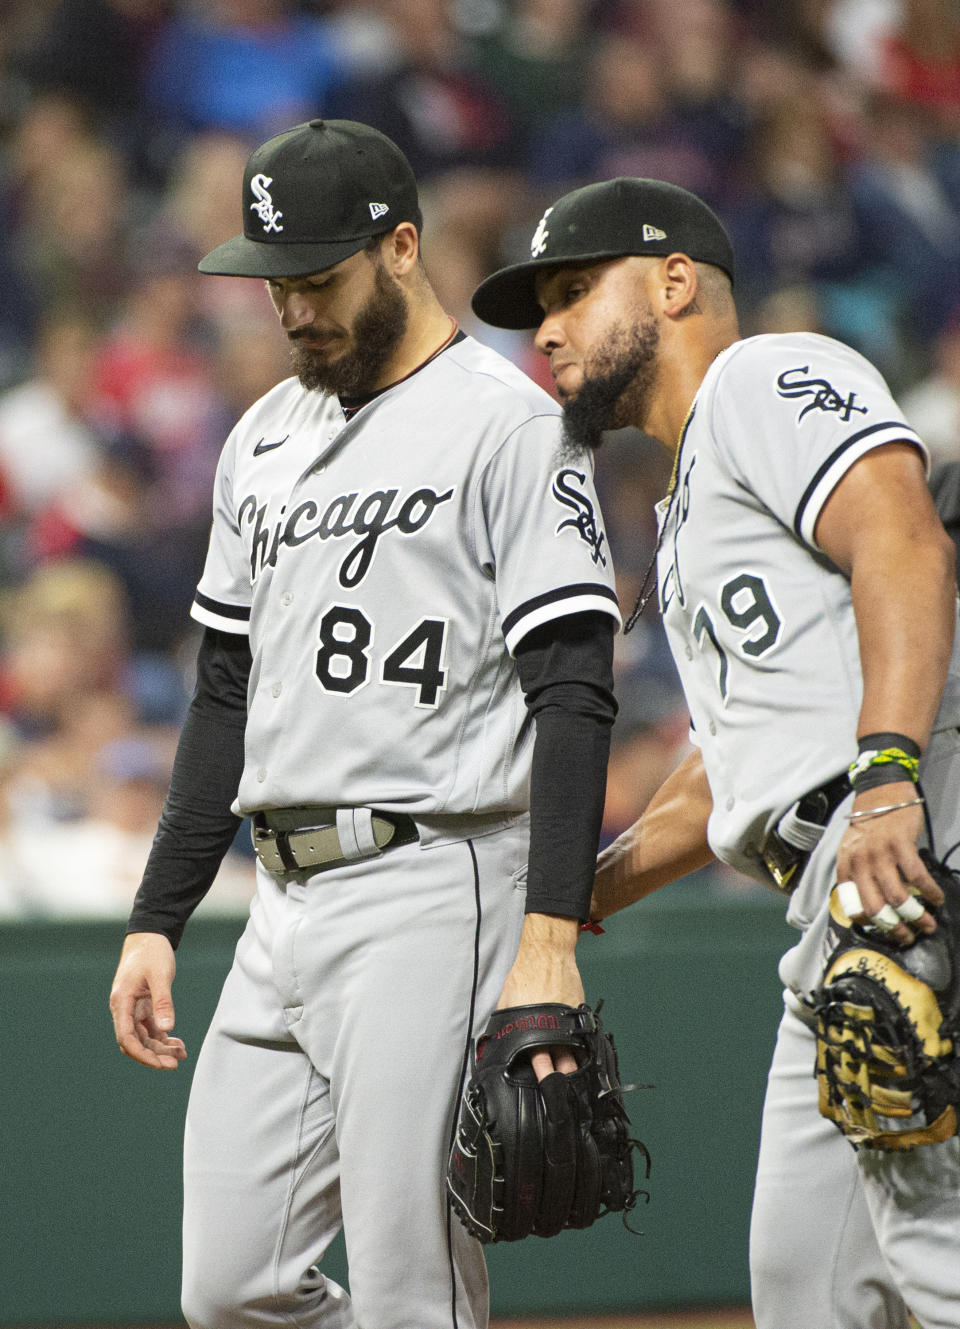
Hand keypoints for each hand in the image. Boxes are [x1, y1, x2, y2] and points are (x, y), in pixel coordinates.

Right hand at [109, 932, 186, 1069]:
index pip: (126, 1037)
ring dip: (160, 1048)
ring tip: (180, 1054)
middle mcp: (124, 1009)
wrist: (150, 936)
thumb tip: (167, 1028)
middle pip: (135, 1042)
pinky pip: (151, 1028)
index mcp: (121, 1002)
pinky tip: (178, 1044)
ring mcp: (133, 1008)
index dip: (141, 1054)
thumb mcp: (159, 976)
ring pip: (144, 1037)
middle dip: (153, 1056)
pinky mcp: (144, 1006)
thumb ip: (163, 1002)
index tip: (159, 1064)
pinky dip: (163, 1037)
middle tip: (174, 1064)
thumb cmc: (152, 953)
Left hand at [496, 914, 583, 1079]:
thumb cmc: (524, 975)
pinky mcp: (580, 1011)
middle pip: (565, 1063)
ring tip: (576, 1080)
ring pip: (577, 1052)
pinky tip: (582, 1054)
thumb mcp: (507, 1003)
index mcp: (536, 1030)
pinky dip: (583, 1045)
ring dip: (576, 1065)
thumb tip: (496, 1042)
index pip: (541, 1062)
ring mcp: (571, 1020)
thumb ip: (506, 1025)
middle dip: (565, 1078)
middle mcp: (556, 1028)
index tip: (546, 1088)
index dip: (544, 1077)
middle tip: (564, 1092)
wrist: (546, 953)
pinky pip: (583, 1034)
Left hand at [836, 783, 943, 944]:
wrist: (880, 791)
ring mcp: (880, 854)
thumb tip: (872, 904)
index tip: (886, 930)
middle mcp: (860, 863)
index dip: (872, 924)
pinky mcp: (900, 844)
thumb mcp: (853, 850)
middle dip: (895, 928)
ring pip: (898, 897)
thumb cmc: (869, 823)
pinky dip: (930, 892)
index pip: (853, 906)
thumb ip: (859, 874)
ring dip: (917, 916)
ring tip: (928, 924)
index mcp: (846, 867)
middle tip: (909, 937)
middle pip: (876, 908)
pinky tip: (937, 898)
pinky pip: (917, 876)